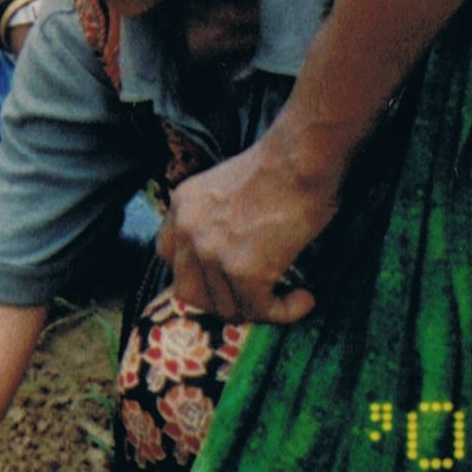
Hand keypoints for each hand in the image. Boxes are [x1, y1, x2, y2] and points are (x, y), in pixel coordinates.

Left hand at [159, 135, 331, 323]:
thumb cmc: (280, 167)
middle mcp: (188, 229)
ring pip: (226, 307)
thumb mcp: (227, 187)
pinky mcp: (243, 270)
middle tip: (254, 299)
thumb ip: (215, 218)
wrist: (300, 159)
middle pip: (188, 292)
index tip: (223, 280)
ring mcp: (211, 252)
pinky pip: (260, 310)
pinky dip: (285, 312)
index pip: (168, 255)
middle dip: (221, 301)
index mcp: (182, 204)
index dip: (195, 274)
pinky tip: (304, 298)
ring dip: (259, 309)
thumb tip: (235, 254)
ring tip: (289, 297)